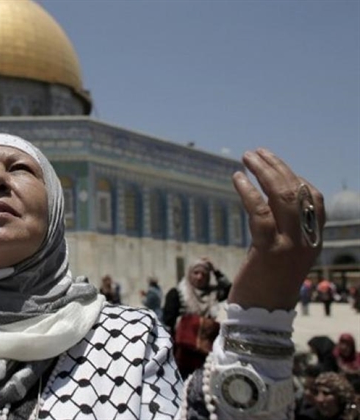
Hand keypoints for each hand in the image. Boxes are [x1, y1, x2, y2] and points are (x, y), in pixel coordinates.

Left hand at [229, 149, 324, 309]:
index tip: (275, 165)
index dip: (296, 177)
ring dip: (263, 172)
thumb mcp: (281, 253)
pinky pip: (260, 214)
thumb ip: (281, 230)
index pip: (313, 199)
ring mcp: (289, 245)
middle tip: (256, 152)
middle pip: (296, 192)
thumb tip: (267, 202)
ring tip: (246, 157)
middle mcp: (306, 240)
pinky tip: (237, 179)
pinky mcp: (268, 251)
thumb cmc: (267, 284)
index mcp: (313, 240)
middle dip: (276, 167)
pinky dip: (248, 192)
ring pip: (281, 197)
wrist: (261, 315)